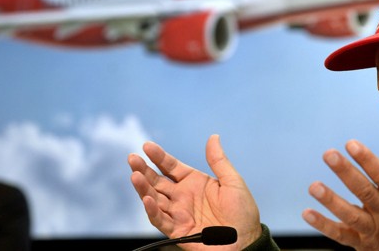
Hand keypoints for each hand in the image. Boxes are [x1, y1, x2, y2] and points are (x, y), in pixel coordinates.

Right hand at [128, 134, 261, 249]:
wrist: (246, 243)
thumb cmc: (242, 214)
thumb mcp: (232, 182)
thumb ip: (218, 161)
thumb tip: (213, 137)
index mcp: (194, 183)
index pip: (171, 167)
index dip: (159, 157)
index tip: (147, 146)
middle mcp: (183, 197)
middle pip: (157, 181)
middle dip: (144, 170)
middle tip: (132, 159)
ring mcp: (179, 214)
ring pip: (155, 199)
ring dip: (143, 188)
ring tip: (134, 176)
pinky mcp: (177, 231)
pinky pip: (160, 220)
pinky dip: (152, 211)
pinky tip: (148, 199)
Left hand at [302, 140, 378, 249]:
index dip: (368, 160)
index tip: (351, 144)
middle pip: (365, 192)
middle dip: (346, 172)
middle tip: (329, 154)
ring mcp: (373, 229)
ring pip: (351, 215)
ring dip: (331, 201)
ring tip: (313, 186)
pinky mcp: (360, 242)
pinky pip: (341, 235)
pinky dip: (323, 225)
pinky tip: (307, 212)